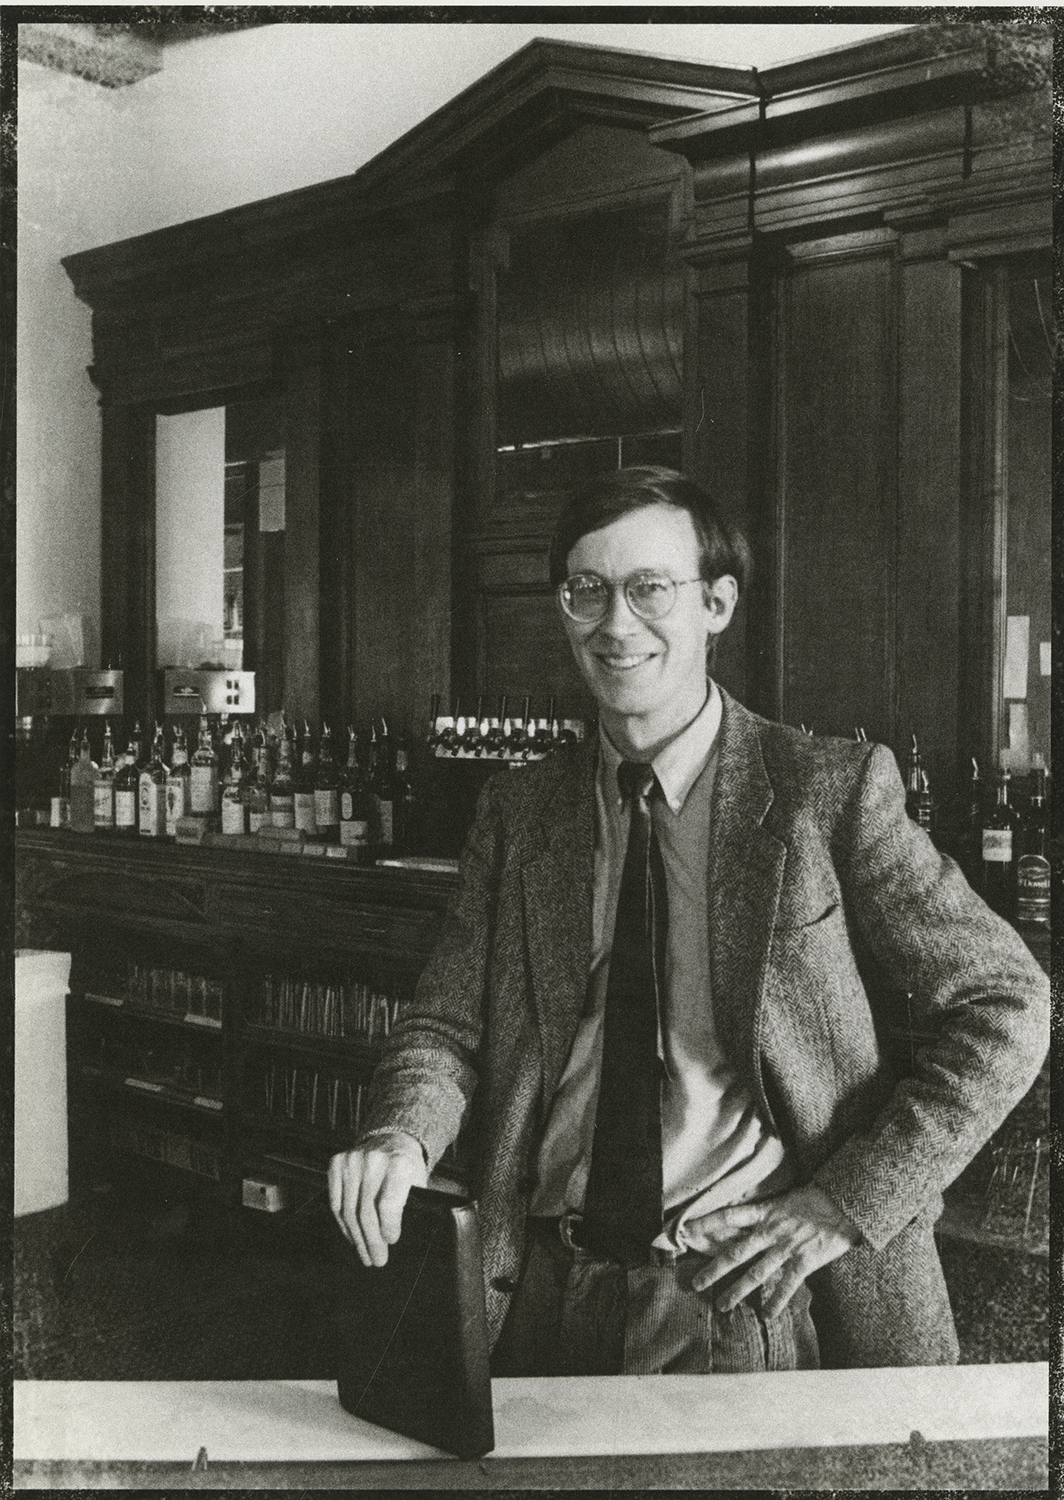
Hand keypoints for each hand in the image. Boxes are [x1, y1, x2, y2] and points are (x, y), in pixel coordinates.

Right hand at [328, 1131, 426, 1267]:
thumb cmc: (408, 1168)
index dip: (388, 1227)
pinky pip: (336, 1202)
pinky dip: (343, 1224)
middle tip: (376, 1260)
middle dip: (371, 1241)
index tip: (391, 1241)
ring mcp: (352, 1160)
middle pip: (366, 1212)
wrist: (393, 1140)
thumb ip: (412, 1206)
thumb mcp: (419, 1183)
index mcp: (399, 1164)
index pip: (388, 1204)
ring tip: (364, 1254)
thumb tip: (396, 1241)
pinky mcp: (337, 1163)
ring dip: (356, 1238)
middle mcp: (374, 1159)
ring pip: (349, 1211)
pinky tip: (352, 1235)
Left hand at [683, 1184, 859, 1318]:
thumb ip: (766, 1213)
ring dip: (738, 1290)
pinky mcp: (805, 1260)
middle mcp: (771, 1230)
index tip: (684, 1231)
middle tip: (695, 1283)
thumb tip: (747, 1221)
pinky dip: (776, 1300)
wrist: (846, 1201)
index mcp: (765, 1211)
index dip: (705, 1223)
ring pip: (756, 1272)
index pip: (728, 1216)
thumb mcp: (785, 1199)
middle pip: (735, 1252)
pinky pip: (787, 1284)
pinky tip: (767, 1315)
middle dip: (714, 1269)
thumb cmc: (816, 1198)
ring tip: (722, 1305)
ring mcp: (787, 1247)